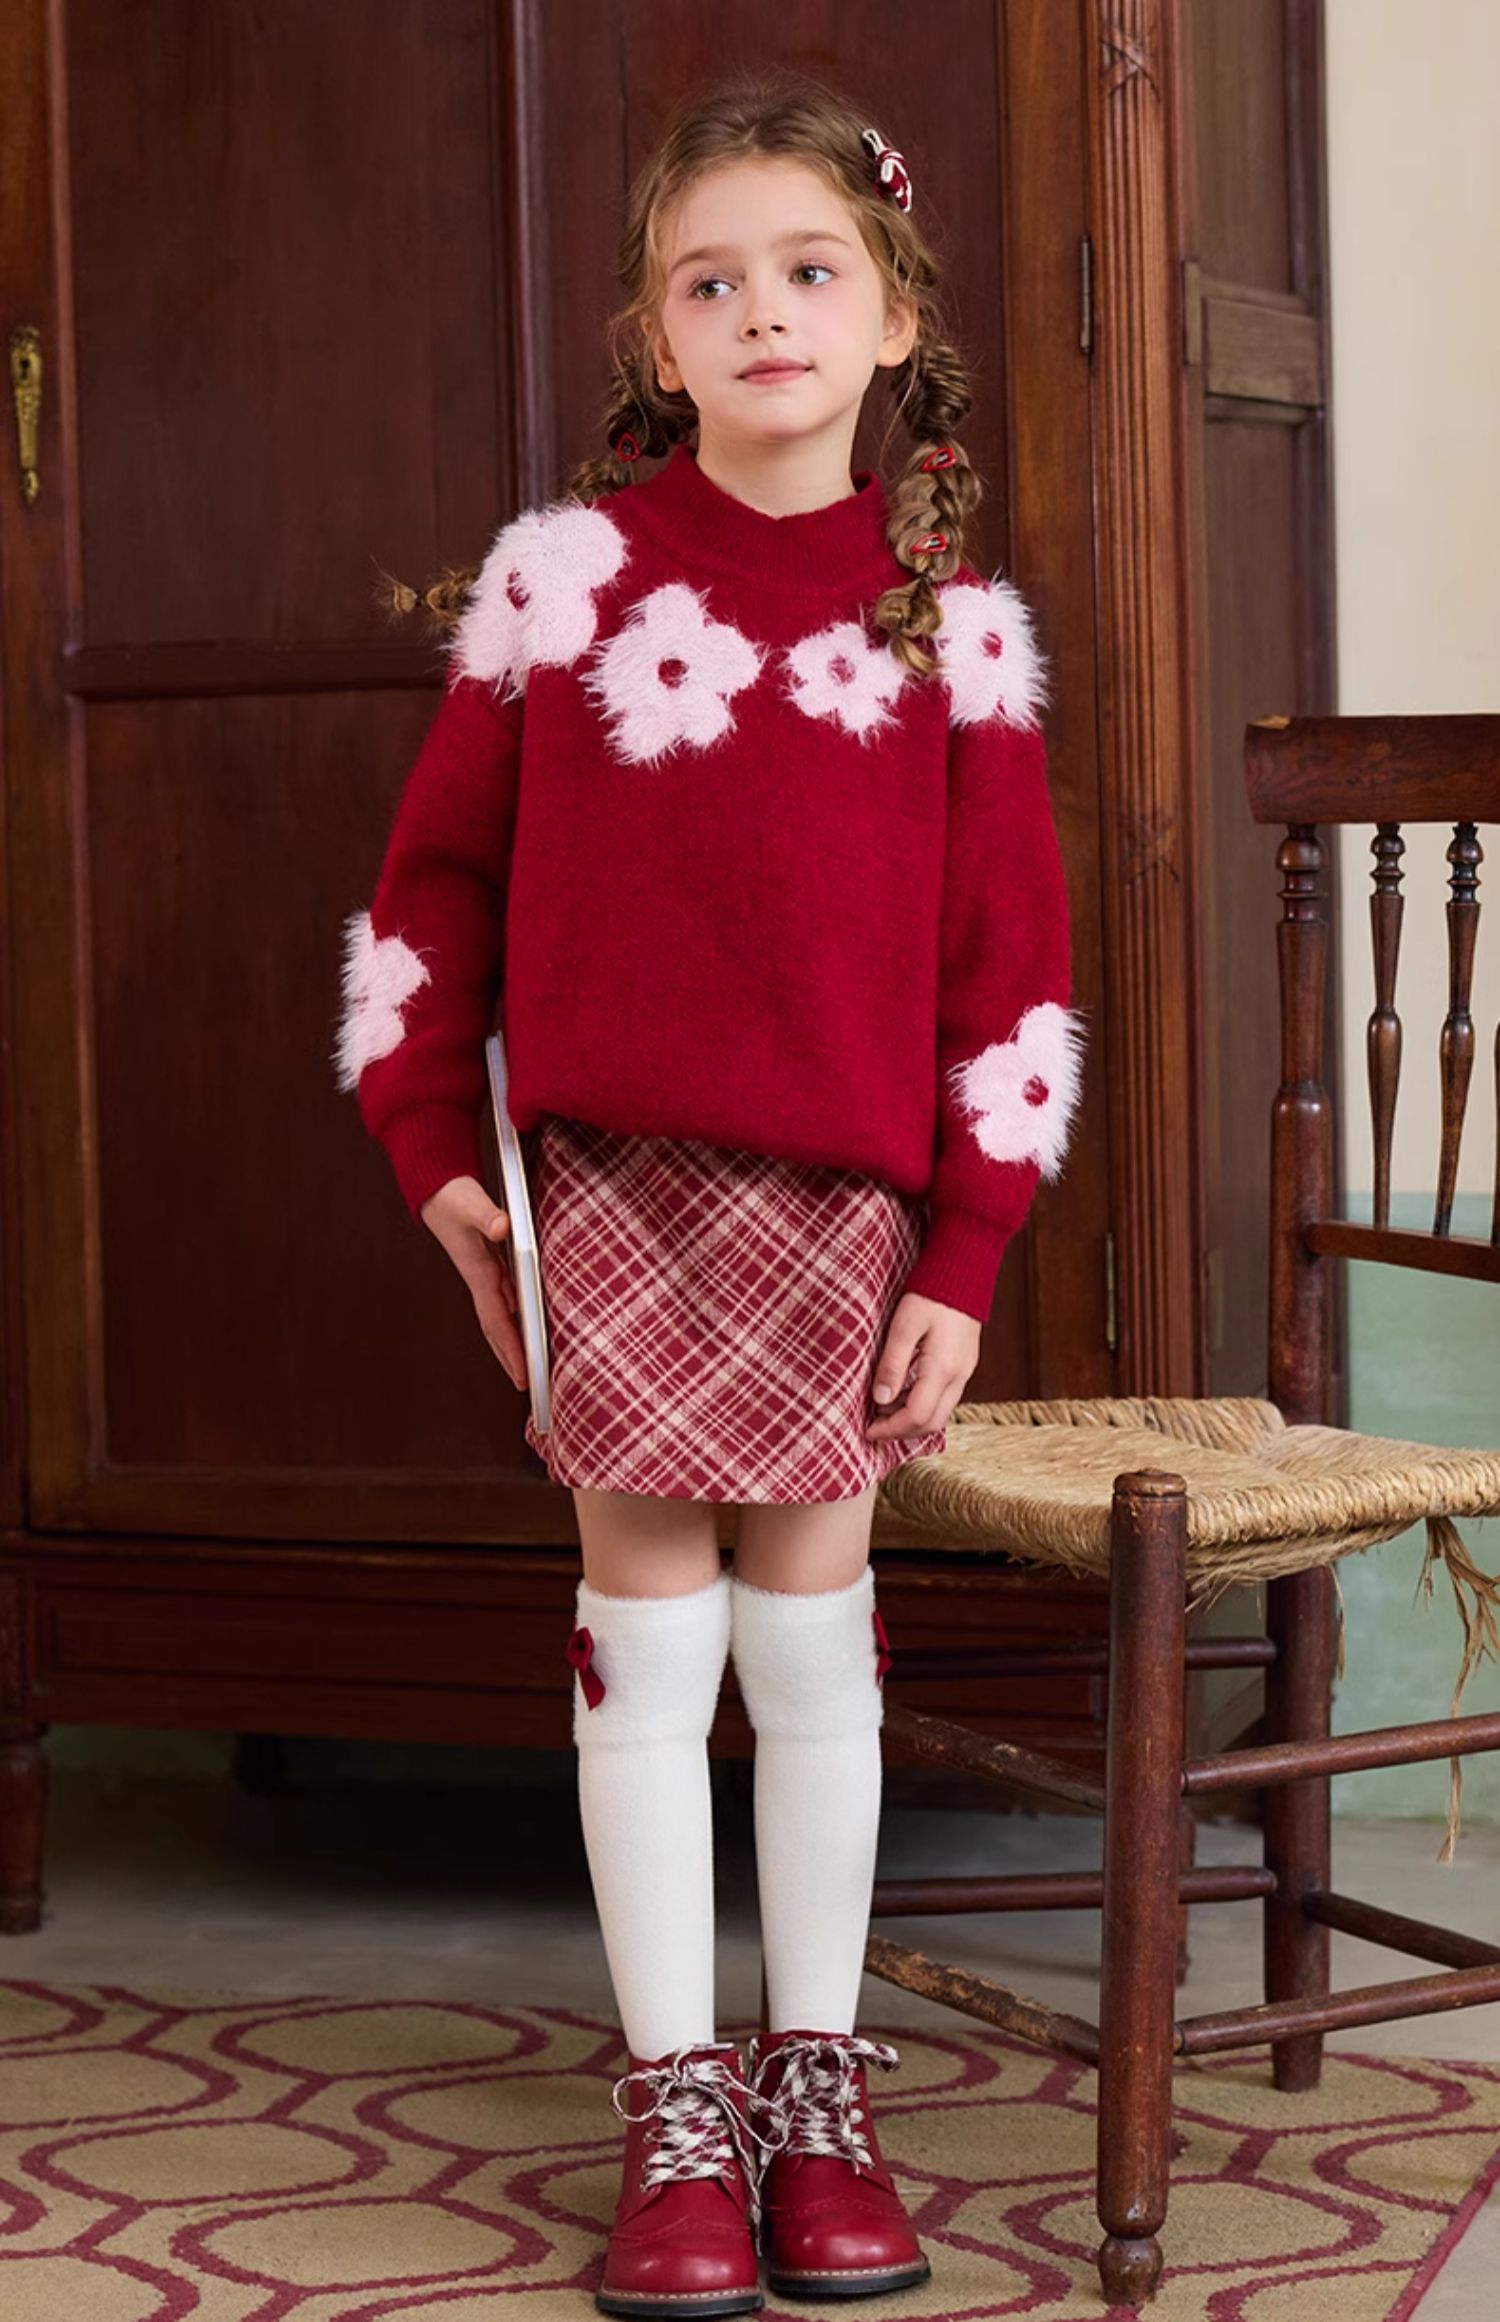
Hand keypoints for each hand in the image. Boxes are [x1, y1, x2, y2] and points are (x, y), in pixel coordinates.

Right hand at [419, 1175, 527, 1390]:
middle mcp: (482, 1278)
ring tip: (524, 1366)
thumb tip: (501, 1227)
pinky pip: (504, 1299)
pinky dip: (513, 1318)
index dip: (510, 1349)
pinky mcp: (487, 1264)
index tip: (521, 1375)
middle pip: (497, 1327)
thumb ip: (487, 1215)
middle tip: (525, 1385)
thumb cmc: (452, 1195)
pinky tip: (524, 1324)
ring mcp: (484, 1273)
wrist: (434, 1187)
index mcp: (479, 1272)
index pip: (497, 1320)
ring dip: (510, 1341)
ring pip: (500, 1316)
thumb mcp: (471, 1203)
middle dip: (509, 1356)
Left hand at [865, 1291, 980, 1441]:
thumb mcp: (904, 1327)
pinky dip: (922, 1405)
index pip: (917, 1416)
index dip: (891, 1429)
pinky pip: (945, 1399)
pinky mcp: (964, 1366)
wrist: (963, 1272)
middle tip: (874, 1427)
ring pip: (940, 1413)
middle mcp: (959, 1376)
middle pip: (932, 1423)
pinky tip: (902, 1394)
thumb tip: (880, 1398)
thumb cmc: (931, 1294)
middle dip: (901, 1432)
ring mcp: (965, 1372)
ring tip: (882, 1410)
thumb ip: (892, 1364)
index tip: (868, 1430)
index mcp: (943, 1368)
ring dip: (911, 1420)